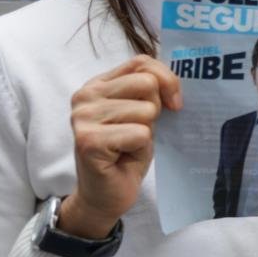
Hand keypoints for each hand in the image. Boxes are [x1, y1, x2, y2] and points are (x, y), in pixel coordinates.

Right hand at [62, 55, 181, 238]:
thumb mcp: (143, 113)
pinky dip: (140, 148)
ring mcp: (83, 118)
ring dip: (146, 132)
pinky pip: (139, 133)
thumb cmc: (127, 152)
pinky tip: (123, 157)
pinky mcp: (89, 141)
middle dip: (154, 110)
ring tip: (128, 145)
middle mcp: (85, 96)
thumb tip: (173, 83)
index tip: (174, 103)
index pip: (141, 62)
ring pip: (145, 110)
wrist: (106, 195)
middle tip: (139, 131)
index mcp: (97, 84)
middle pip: (147, 83)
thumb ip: (151, 89)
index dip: (166, 80)